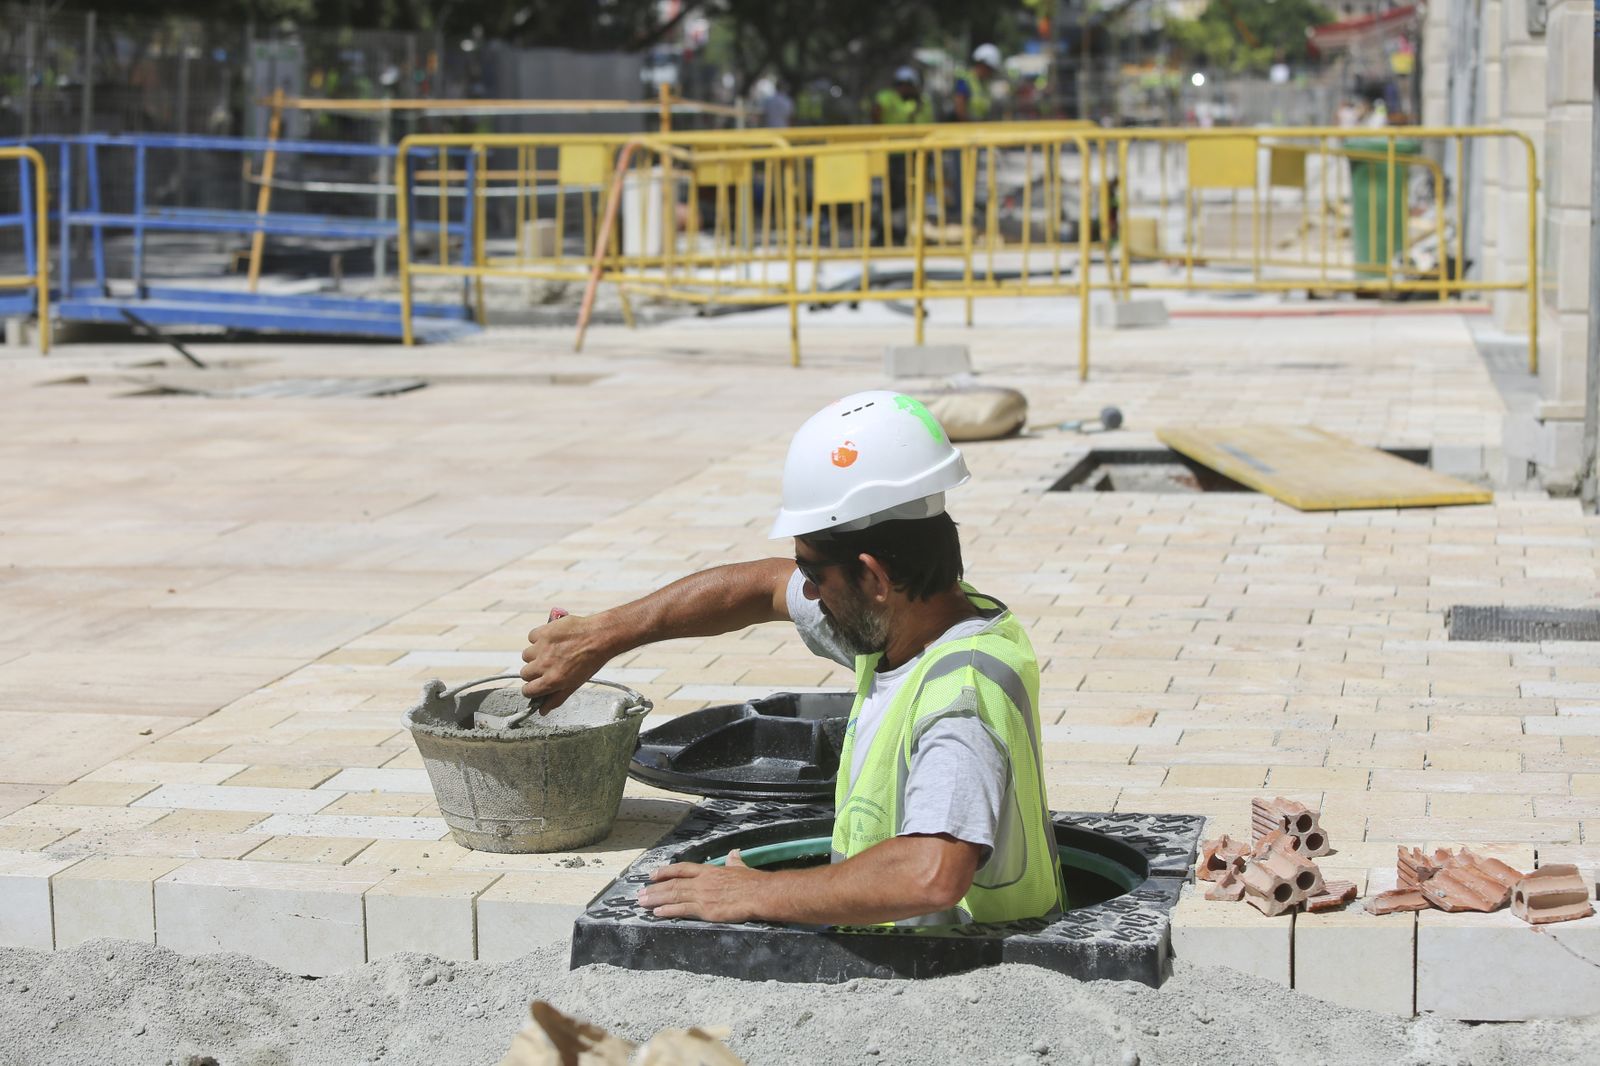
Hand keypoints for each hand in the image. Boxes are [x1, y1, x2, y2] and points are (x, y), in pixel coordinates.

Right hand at [519, 609, 608, 710]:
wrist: (599, 637)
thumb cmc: (590, 661)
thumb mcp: (575, 685)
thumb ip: (556, 699)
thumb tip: (542, 711)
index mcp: (552, 681)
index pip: (527, 691)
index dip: (531, 689)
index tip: (536, 685)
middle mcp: (544, 665)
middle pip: (524, 673)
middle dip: (534, 672)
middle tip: (547, 666)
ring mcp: (542, 648)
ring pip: (526, 655)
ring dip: (535, 654)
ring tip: (551, 651)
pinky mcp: (543, 632)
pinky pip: (532, 637)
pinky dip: (539, 638)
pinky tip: (552, 639)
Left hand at [637, 849, 767, 921]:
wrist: (759, 893)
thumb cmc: (753, 881)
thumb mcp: (741, 867)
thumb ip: (734, 862)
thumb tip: (733, 854)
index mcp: (709, 871)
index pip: (682, 869)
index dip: (665, 871)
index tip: (652, 874)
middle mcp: (701, 882)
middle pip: (672, 884)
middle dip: (654, 889)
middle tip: (640, 893)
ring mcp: (702, 895)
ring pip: (673, 896)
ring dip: (656, 899)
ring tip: (642, 902)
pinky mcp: (705, 910)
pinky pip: (682, 910)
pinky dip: (668, 911)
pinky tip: (657, 913)